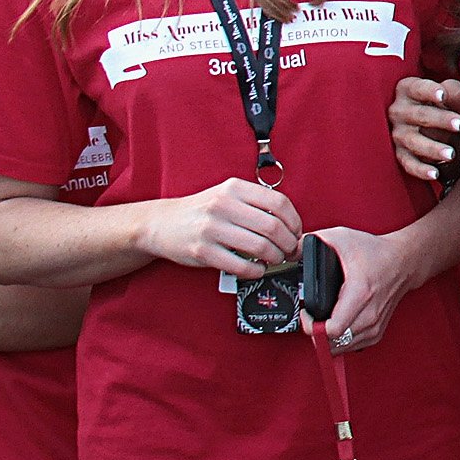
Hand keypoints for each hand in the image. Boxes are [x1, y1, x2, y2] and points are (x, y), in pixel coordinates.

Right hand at [136, 177, 303, 278]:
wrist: (162, 223)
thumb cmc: (202, 211)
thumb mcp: (228, 195)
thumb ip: (256, 204)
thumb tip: (291, 225)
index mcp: (234, 188)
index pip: (279, 202)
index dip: (295, 221)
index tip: (296, 232)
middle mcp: (223, 205)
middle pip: (273, 227)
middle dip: (289, 243)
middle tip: (290, 251)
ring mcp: (211, 228)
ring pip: (260, 247)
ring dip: (275, 258)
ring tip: (274, 259)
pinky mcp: (203, 252)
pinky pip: (241, 266)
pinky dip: (256, 271)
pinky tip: (257, 269)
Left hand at [311, 223, 422, 351]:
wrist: (404, 261)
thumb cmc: (375, 251)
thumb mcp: (342, 237)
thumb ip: (313, 241)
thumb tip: (291, 251)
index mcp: (359, 294)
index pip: (333, 329)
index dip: (312, 327)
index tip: (306, 315)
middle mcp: (369, 314)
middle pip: (334, 342)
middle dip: (315, 333)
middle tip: (311, 318)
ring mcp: (374, 325)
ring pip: (342, 348)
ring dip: (327, 339)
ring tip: (321, 323)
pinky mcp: (377, 332)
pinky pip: (352, 347)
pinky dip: (340, 341)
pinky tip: (336, 328)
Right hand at [389, 76, 459, 181]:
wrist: (425, 121)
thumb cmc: (436, 103)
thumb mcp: (448, 94)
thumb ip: (459, 94)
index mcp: (408, 90)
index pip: (418, 88)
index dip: (430, 91)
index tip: (443, 95)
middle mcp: (399, 111)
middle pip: (420, 114)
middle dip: (440, 120)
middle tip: (459, 124)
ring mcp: (398, 133)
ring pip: (413, 141)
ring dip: (432, 148)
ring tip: (451, 153)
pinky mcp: (399, 153)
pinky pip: (408, 163)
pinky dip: (421, 169)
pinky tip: (435, 173)